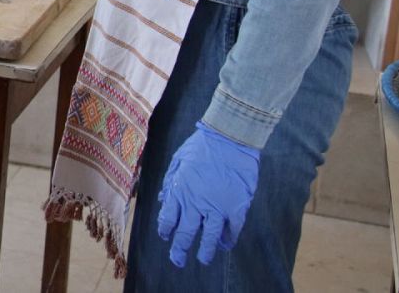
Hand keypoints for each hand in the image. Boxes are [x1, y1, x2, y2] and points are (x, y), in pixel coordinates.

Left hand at [156, 121, 260, 266]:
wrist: (230, 137)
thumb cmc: (202, 146)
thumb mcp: (178, 160)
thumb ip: (170, 181)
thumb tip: (161, 199)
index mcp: (180, 191)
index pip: (168, 219)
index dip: (166, 230)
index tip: (166, 236)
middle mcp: (197, 203)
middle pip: (186, 233)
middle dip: (179, 250)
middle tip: (177, 261)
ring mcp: (218, 207)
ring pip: (209, 237)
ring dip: (205, 251)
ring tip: (203, 259)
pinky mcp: (237, 207)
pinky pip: (232, 229)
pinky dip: (228, 239)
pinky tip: (225, 244)